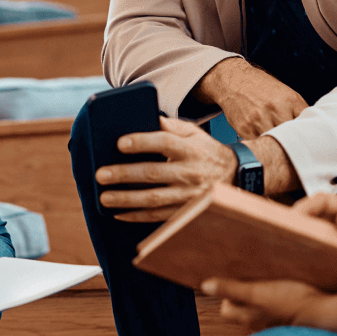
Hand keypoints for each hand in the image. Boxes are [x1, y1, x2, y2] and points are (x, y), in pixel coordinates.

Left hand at [96, 115, 238, 222]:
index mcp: (190, 149)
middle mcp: (190, 172)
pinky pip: (159, 216)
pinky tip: (118, 214)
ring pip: (154, 198)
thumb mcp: (194, 133)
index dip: (142, 142)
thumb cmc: (205, 150)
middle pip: (154, 173)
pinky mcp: (186, 211)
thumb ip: (171, 126)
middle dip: (125, 174)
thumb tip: (146, 118)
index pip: (165, 143)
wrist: (234, 175)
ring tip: (104, 197)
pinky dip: (137, 216)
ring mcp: (188, 195)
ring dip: (127, 199)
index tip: (120, 143)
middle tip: (101, 174)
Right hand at [196, 58, 306, 140]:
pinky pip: (258, 145)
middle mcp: (275, 109)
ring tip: (279, 148)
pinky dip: (262, 147)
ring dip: (277, 148)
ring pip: (274, 143)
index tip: (309, 144)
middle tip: (295, 149)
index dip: (308, 137)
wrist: (235, 80)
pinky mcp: (244, 128)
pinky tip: (264, 145)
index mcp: (290, 100)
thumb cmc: (262, 88)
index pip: (305, 125)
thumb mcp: (286, 93)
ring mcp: (259, 119)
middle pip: (291, 137)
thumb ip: (300, 111)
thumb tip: (313, 130)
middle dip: (294, 144)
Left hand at [201, 277, 327, 332]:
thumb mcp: (258, 292)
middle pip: (243, 312)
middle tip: (251, 279)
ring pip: (262, 313)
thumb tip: (204, 285)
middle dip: (243, 298)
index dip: (226, 296)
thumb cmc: (291, 303)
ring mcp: (278, 326)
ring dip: (263, 301)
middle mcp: (261, 325)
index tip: (234, 280)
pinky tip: (289, 293)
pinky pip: (280, 315)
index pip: (227, 310)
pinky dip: (279, 305)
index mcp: (249, 318)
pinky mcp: (295, 323)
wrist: (326, 316)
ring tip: (270, 283)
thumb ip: (232, 288)